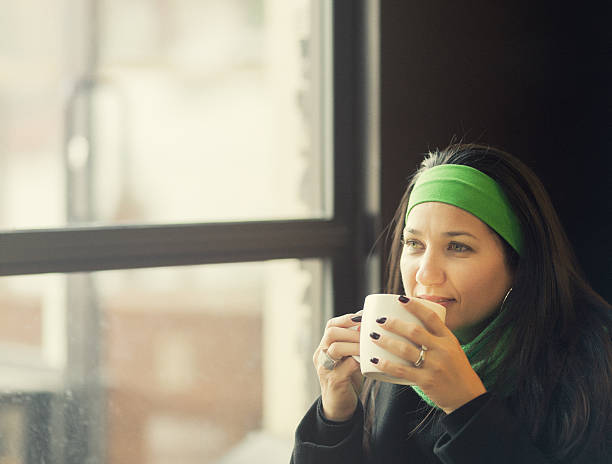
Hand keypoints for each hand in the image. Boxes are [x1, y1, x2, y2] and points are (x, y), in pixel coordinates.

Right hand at [313, 311, 362, 420]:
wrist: (338, 408)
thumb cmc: (347, 379)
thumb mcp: (349, 358)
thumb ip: (355, 343)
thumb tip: (371, 325)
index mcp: (325, 347)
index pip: (331, 325)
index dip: (346, 319)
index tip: (363, 317)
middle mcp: (321, 356)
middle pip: (331, 333)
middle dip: (352, 331)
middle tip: (368, 334)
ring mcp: (325, 369)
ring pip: (336, 348)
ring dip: (355, 345)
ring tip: (368, 346)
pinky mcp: (334, 382)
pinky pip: (345, 367)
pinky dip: (358, 361)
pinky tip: (369, 361)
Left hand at [368, 298, 485, 413]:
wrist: (468, 397)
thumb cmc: (457, 371)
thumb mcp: (453, 349)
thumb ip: (436, 338)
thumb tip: (413, 324)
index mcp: (449, 339)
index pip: (431, 317)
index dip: (415, 306)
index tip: (400, 299)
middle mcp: (442, 350)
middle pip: (414, 331)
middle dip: (394, 324)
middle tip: (380, 320)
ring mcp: (434, 366)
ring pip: (405, 349)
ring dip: (386, 341)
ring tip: (373, 336)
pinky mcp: (426, 381)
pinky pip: (401, 371)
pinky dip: (386, 364)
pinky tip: (375, 359)